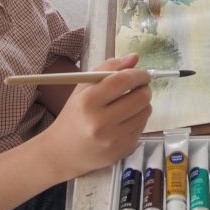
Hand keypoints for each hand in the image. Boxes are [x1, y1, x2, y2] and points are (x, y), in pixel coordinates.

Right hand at [41, 53, 151, 180]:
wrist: (63, 152)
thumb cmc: (75, 114)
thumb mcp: (84, 87)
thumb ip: (109, 68)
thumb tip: (135, 57)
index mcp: (88, 101)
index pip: (124, 80)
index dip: (139, 74)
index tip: (143, 73)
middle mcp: (100, 122)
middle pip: (140, 97)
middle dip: (144, 88)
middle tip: (140, 86)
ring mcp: (113, 139)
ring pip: (145, 111)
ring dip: (143, 103)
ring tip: (131, 102)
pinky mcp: (123, 150)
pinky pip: (143, 126)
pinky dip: (139, 118)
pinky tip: (127, 118)